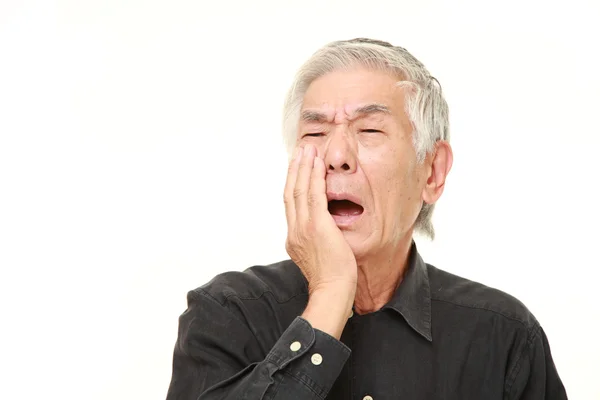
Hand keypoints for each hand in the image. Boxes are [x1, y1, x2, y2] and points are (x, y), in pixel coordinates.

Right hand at [283, 144, 357, 293]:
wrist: (333, 292)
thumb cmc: (332, 281)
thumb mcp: (318, 258)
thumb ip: (316, 242)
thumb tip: (323, 235)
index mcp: (293, 238)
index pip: (290, 204)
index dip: (292, 183)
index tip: (297, 168)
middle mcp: (294, 230)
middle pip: (290, 192)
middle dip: (295, 169)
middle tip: (299, 151)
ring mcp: (303, 227)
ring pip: (299, 189)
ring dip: (304, 167)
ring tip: (307, 149)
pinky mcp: (317, 225)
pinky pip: (314, 194)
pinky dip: (314, 176)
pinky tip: (317, 163)